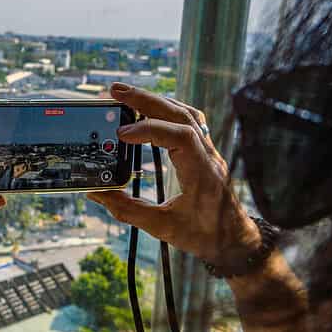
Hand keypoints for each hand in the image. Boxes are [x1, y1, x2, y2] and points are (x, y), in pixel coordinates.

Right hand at [88, 82, 260, 268]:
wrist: (235, 240)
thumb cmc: (204, 235)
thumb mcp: (162, 227)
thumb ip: (127, 210)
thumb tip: (97, 193)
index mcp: (201, 173)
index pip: (180, 137)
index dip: (149, 129)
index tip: (121, 133)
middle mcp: (208, 156)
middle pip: (180, 114)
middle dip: (146, 100)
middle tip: (115, 91)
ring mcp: (209, 151)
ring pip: (186, 113)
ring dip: (156, 100)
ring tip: (127, 95)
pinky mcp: (205, 152)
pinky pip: (190, 121)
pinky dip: (168, 109)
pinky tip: (150, 108)